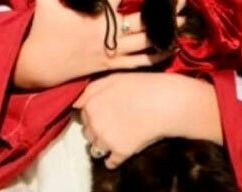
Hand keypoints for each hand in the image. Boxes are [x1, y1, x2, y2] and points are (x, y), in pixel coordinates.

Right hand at [13, 0, 170, 88]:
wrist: (38, 65)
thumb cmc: (42, 30)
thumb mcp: (45, 0)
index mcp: (96, 14)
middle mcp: (108, 33)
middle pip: (142, 21)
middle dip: (163, 11)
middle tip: (183, 0)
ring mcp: (111, 52)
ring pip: (144, 43)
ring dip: (164, 32)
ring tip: (182, 23)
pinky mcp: (110, 66)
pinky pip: (137, 64)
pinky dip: (155, 56)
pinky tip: (170, 49)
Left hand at [73, 72, 222, 168]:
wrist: (165, 102)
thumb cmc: (140, 86)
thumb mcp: (112, 78)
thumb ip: (91, 90)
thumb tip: (76, 104)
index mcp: (91, 104)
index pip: (81, 115)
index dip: (93, 112)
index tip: (104, 111)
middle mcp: (94, 124)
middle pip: (87, 132)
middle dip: (97, 129)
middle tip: (113, 122)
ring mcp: (106, 140)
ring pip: (96, 148)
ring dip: (103, 144)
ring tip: (117, 136)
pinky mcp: (120, 152)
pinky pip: (110, 162)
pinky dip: (113, 159)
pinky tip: (122, 150)